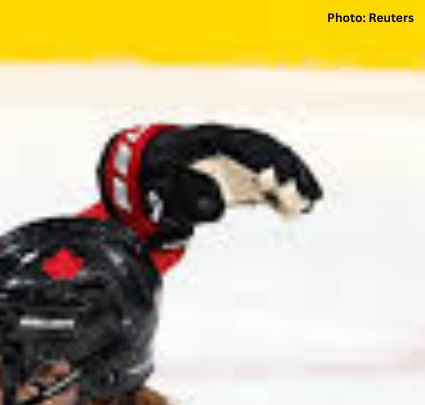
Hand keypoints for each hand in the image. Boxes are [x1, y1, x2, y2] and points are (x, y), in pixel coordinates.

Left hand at [98, 123, 322, 245]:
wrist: (150, 165)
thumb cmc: (155, 171)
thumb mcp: (161, 182)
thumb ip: (184, 196)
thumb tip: (217, 211)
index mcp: (210, 137)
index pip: (246, 144)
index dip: (264, 160)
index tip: (277, 179)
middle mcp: (230, 143)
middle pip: (268, 150)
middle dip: (290, 171)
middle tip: (307, 194)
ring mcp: (238, 157)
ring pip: (273, 164)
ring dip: (294, 182)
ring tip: (310, 204)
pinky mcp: (242, 174)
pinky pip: (268, 181)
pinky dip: (282, 195)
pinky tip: (296, 211)